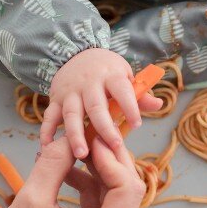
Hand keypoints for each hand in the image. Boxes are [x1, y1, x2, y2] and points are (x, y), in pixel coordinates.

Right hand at [0, 137, 144, 207]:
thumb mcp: (31, 201)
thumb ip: (55, 163)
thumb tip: (71, 136)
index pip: (127, 188)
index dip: (110, 157)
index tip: (90, 136)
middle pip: (127, 193)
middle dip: (108, 161)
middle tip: (87, 135)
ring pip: (116, 199)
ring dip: (98, 172)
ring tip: (73, 150)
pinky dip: (90, 189)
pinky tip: (68, 171)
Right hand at [40, 48, 160, 158]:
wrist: (77, 53)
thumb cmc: (107, 70)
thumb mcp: (125, 75)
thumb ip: (139, 94)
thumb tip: (159, 105)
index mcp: (110, 75)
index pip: (121, 90)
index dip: (130, 106)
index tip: (137, 124)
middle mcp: (88, 83)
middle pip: (95, 107)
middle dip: (104, 127)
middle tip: (113, 146)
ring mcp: (70, 92)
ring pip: (71, 114)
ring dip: (75, 135)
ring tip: (81, 155)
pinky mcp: (55, 99)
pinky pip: (49, 116)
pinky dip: (47, 132)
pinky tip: (48, 148)